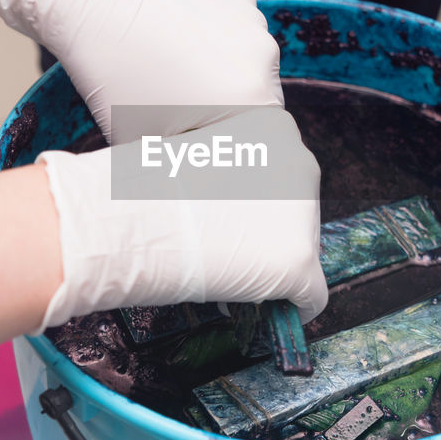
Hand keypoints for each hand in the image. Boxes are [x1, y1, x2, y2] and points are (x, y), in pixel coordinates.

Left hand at [0, 0, 282, 143]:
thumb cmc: (111, 72)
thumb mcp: (142, 140)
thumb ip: (180, 163)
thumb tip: (194, 178)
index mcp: (251, 98)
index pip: (259, 140)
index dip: (225, 144)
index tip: (193, 140)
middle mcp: (264, 57)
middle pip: (255, 99)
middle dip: (222, 106)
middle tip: (176, 103)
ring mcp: (252, 19)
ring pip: (245, 62)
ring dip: (219, 70)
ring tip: (170, 65)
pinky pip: (235, 28)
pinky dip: (213, 36)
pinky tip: (174, 35)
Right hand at [35, 107, 326, 331]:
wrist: (130, 217)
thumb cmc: (145, 187)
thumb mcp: (199, 157)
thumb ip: (232, 174)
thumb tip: (241, 211)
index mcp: (277, 129)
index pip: (286, 178)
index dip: (259, 207)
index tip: (234, 223)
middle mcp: (302, 164)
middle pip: (300, 214)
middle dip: (270, 235)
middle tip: (228, 250)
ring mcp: (303, 215)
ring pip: (303, 252)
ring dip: (272, 266)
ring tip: (229, 271)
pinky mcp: (298, 263)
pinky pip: (310, 297)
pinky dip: (289, 307)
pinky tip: (267, 310)